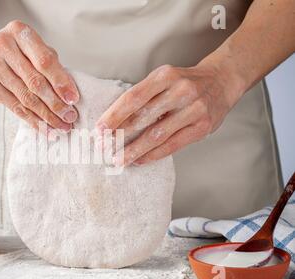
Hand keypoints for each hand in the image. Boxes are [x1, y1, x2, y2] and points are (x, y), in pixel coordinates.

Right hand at [0, 20, 78, 132]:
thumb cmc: (15, 53)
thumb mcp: (33, 49)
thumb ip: (51, 65)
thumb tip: (69, 95)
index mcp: (19, 32)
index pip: (45, 61)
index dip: (61, 82)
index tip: (73, 99)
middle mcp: (3, 46)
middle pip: (35, 81)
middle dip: (56, 103)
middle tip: (69, 117)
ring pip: (25, 97)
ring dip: (46, 115)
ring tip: (60, 126)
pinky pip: (15, 107)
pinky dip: (32, 120)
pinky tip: (44, 127)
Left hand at [96, 63, 243, 165]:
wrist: (222, 81)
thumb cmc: (185, 82)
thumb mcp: (164, 79)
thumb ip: (143, 95)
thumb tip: (113, 120)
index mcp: (165, 76)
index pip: (133, 97)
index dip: (114, 115)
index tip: (99, 129)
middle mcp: (181, 91)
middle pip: (143, 117)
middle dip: (120, 134)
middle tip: (103, 147)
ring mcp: (194, 109)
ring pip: (157, 135)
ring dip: (134, 150)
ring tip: (118, 159)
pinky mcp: (202, 127)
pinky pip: (172, 145)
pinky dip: (153, 155)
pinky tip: (139, 160)